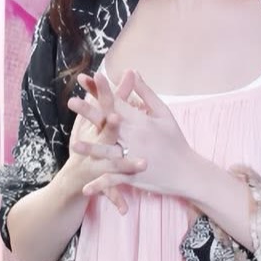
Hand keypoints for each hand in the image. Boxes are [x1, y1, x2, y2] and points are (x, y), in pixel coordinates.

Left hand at [77, 72, 197, 210]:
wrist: (188, 171)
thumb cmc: (175, 140)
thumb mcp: (164, 113)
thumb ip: (146, 93)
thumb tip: (133, 71)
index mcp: (141, 121)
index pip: (117, 102)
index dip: (100, 90)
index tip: (84, 78)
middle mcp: (136, 137)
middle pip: (109, 123)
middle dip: (90, 113)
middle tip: (71, 102)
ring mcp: (134, 157)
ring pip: (109, 152)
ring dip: (91, 150)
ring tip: (74, 145)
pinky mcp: (134, 176)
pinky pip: (115, 180)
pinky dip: (101, 184)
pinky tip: (85, 189)